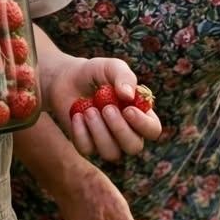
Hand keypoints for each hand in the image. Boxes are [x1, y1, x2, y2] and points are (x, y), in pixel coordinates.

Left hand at [45, 55, 162, 160]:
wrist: (66, 78)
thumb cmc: (95, 73)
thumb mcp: (110, 67)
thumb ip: (123, 77)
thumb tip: (129, 96)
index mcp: (140, 114)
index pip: (152, 130)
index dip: (143, 125)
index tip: (128, 110)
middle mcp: (127, 132)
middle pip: (134, 147)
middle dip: (120, 129)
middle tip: (106, 108)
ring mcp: (107, 142)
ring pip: (111, 153)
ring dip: (99, 132)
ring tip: (89, 110)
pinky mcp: (87, 145)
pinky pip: (87, 149)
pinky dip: (81, 133)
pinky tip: (77, 116)